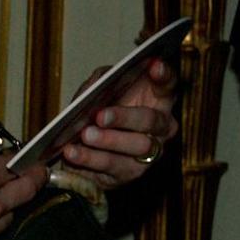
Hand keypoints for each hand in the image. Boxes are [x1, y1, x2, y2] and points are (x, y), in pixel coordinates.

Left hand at [50, 59, 178, 190]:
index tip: (153, 65)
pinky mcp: (129, 174)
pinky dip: (89, 159)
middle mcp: (160, 129)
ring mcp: (148, 154)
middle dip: (125, 117)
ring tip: (86, 135)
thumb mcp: (97, 89)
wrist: (79, 148)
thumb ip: (101, 81)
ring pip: (137, 147)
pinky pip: (112, 167)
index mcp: (157, 101)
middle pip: (151, 120)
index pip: (167, 86)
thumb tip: (99, 83)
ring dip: (109, 141)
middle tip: (100, 116)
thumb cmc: (96, 111)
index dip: (163, 75)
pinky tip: (72, 151)